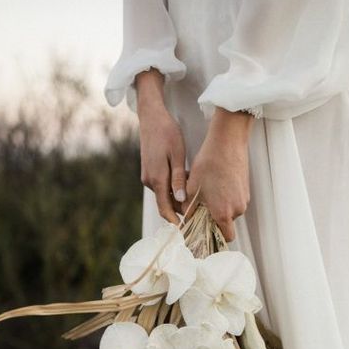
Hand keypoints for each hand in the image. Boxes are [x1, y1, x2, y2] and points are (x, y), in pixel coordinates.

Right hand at [135, 69, 186, 223]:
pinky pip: (163, 187)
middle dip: (180, 212)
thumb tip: (181, 200)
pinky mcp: (150, 172)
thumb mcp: (177, 154)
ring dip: (179, 200)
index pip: (165, 209)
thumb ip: (178, 178)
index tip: (187, 231)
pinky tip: (188, 186)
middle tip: (200, 218)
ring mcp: (148, 177)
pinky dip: (174, 190)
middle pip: (166, 204)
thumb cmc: (167, 132)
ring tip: (198, 202)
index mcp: (157, 179)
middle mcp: (150, 181)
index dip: (176, 222)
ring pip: (165, 195)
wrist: (151, 117)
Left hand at [182, 107, 254, 240]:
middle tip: (201, 208)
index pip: (225, 237)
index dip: (216, 238)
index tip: (206, 234)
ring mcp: (244, 198)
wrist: (227, 142)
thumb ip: (188, 210)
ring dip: (219, 206)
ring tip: (207, 192)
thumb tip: (185, 220)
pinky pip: (234, 199)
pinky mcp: (245, 188)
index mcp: (223, 213)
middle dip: (214, 219)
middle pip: (226, 223)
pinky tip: (215, 183)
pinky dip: (225, 197)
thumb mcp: (192, 189)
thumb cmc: (208, 165)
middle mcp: (237, 209)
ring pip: (230, 210)